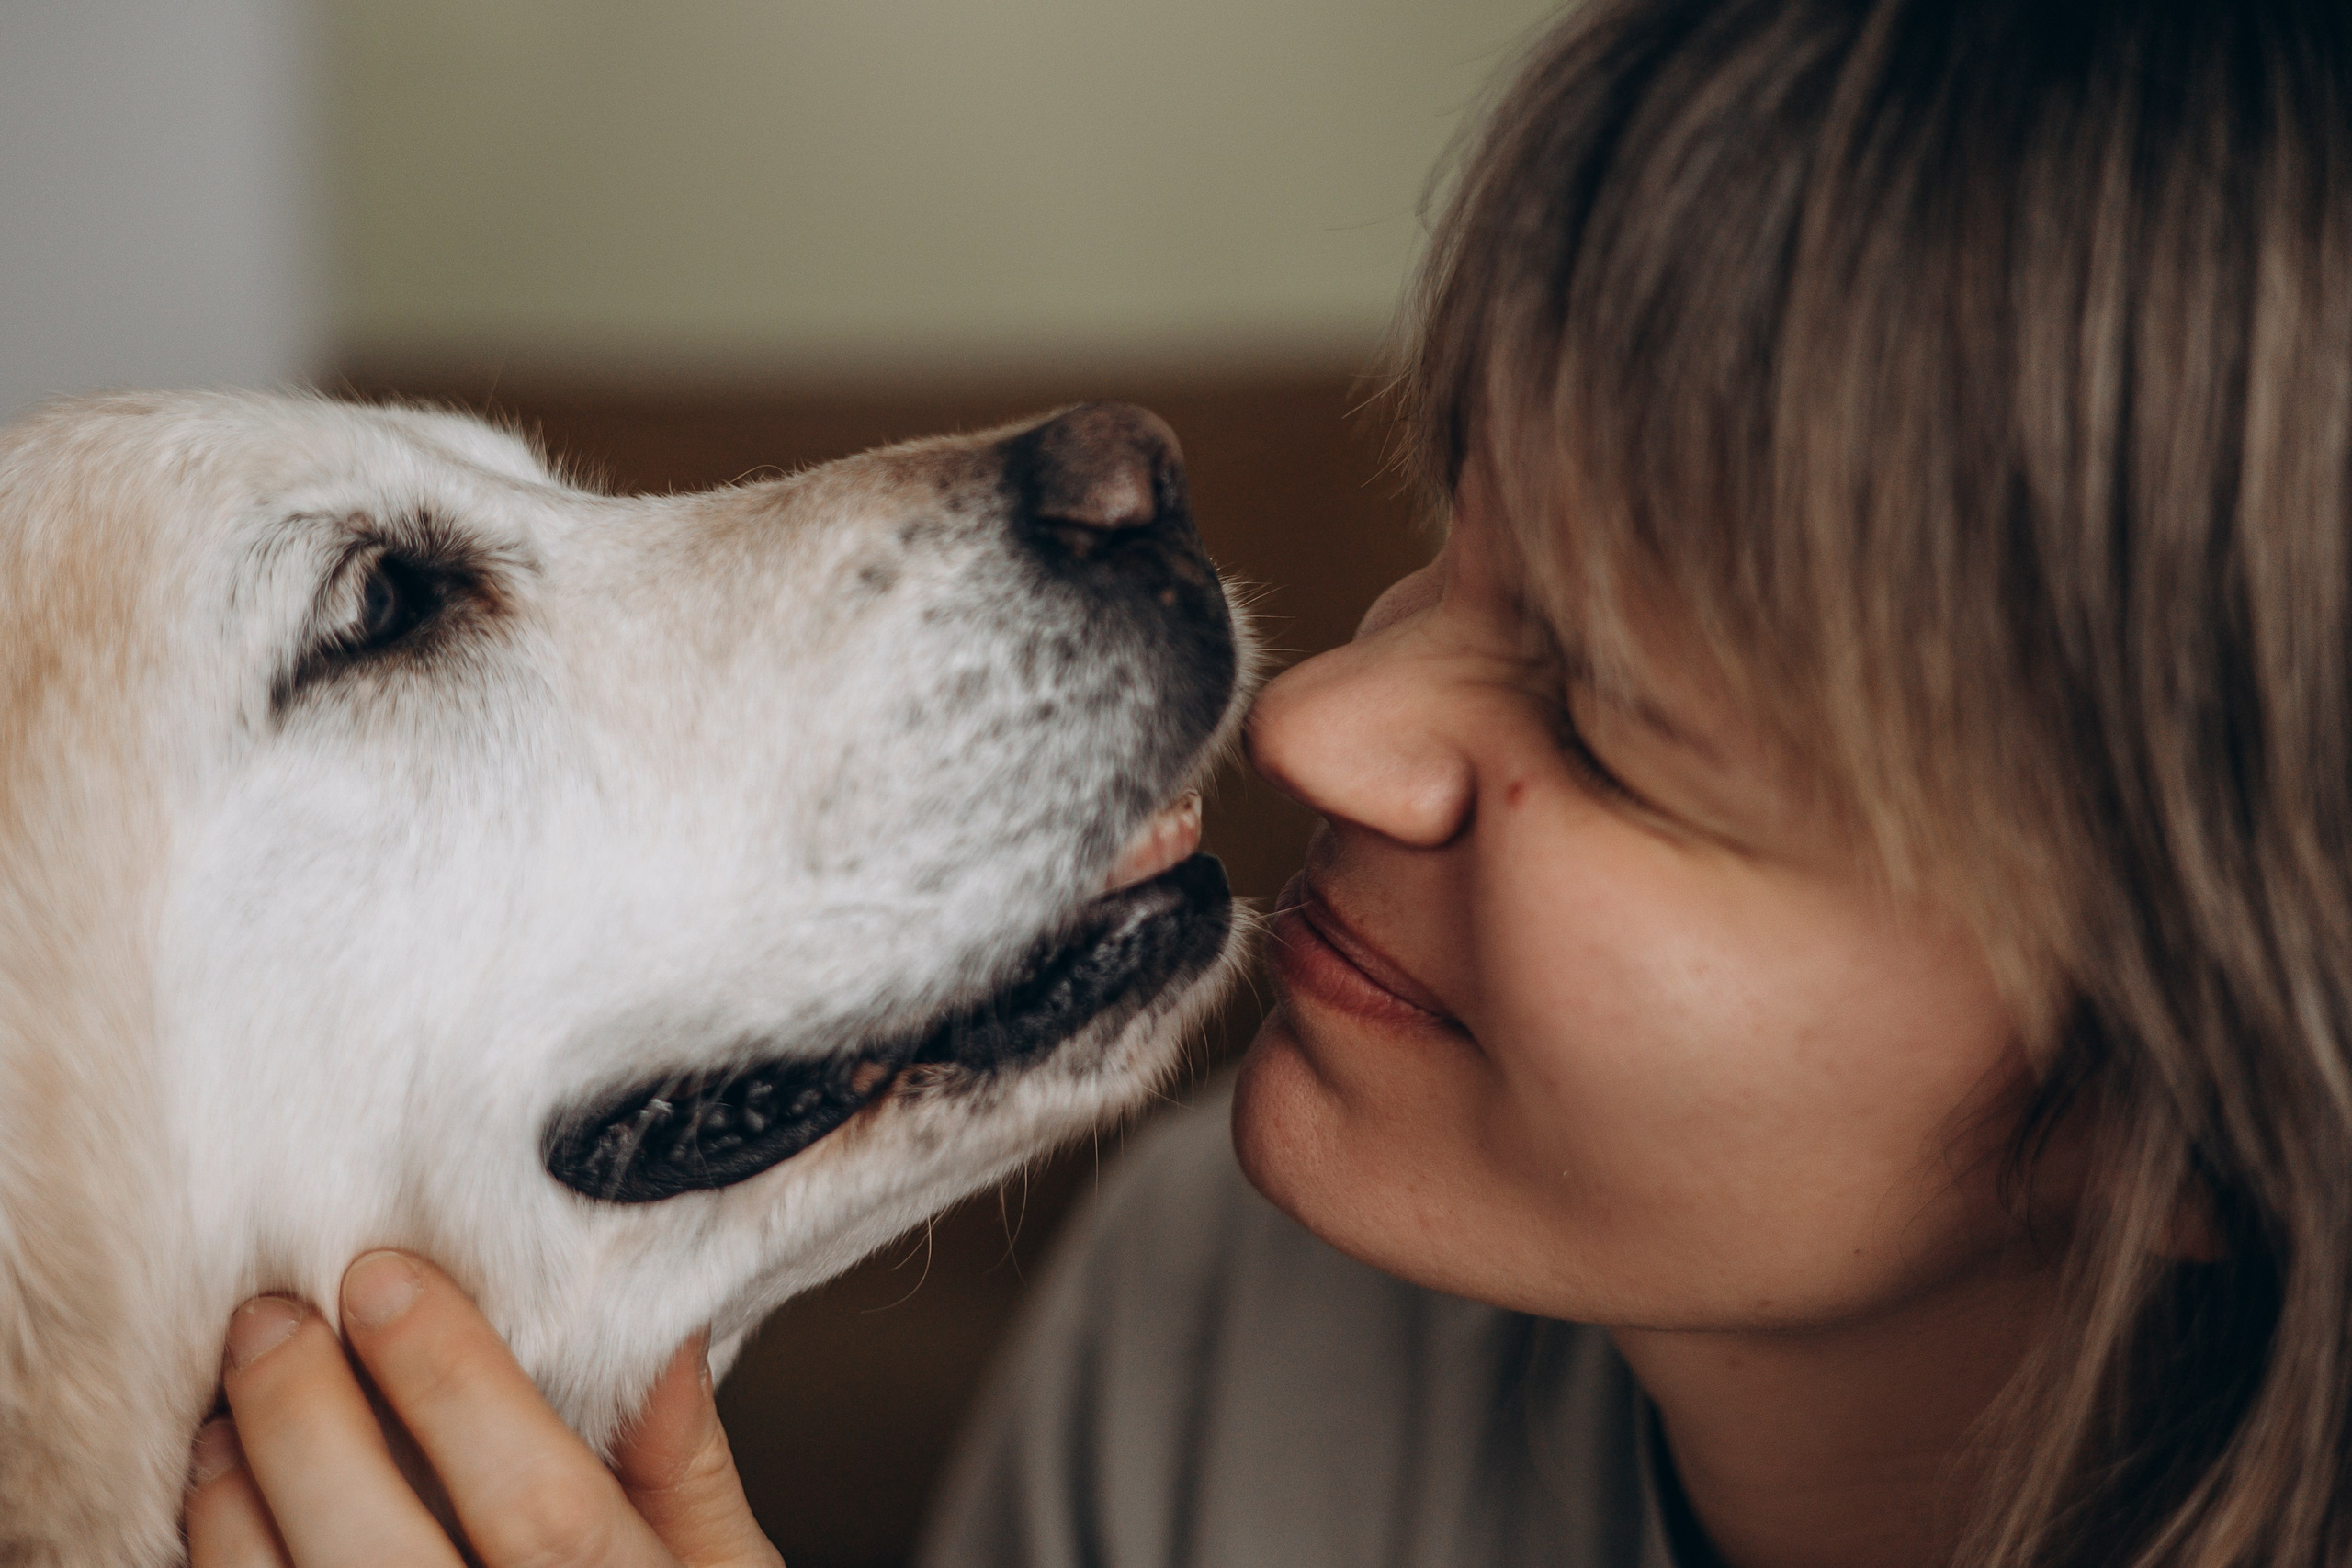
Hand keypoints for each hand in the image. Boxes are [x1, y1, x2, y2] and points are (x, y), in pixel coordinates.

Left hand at [183, 1251, 783, 1567]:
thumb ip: (688, 1473)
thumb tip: (658, 1330)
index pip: (541, 1504)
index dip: (454, 1383)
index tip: (388, 1281)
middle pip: (380, 1557)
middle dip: (307, 1421)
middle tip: (274, 1320)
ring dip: (237, 1506)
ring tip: (229, 1415)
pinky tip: (225, 1518)